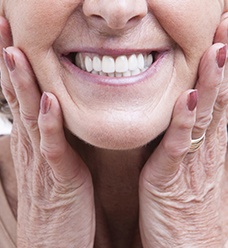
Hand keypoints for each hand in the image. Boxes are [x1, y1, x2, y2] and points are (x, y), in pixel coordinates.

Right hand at [0, 17, 94, 247]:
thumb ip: (53, 135)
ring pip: (30, 114)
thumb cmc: (58, 200)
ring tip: (16, 51)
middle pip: (18, 95)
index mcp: (35, 139)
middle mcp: (33, 144)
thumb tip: (55, 109)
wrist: (53, 241)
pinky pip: (52, 146)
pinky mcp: (59, 177)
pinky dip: (49, 122)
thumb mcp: (54, 161)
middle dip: (11, 60)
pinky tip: (48, 100)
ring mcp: (43, 160)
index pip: (21, 93)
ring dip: (23, 83)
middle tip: (5, 25)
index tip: (12, 34)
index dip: (15, 64)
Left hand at [139, 16, 227, 247]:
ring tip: (218, 49)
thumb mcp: (192, 167)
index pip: (222, 97)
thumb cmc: (187, 207)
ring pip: (206, 115)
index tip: (226, 35)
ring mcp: (192, 162)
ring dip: (213, 83)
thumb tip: (191, 112)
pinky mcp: (172, 178)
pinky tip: (188, 98)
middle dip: (225, 62)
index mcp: (209, 144)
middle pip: (221, 98)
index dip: (226, 67)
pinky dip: (185, 120)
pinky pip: (179, 144)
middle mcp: (207, 148)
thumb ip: (191, 138)